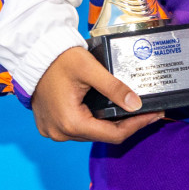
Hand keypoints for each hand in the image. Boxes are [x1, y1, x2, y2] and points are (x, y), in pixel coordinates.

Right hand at [32, 46, 162, 142]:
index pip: (112, 134)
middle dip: (127, 123)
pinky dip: (95, 120)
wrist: (34, 54)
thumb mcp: (90, 69)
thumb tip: (136, 104)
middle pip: (102, 135)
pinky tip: (109, 109)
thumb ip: (114, 87)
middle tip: (147, 110)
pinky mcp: (51, 124)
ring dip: (111, 123)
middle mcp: (60, 132)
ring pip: (91, 132)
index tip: (154, 114)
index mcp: (70, 122)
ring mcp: (54, 130)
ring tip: (132, 109)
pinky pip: (79, 127)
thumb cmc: (59, 59)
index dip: (136, 125)